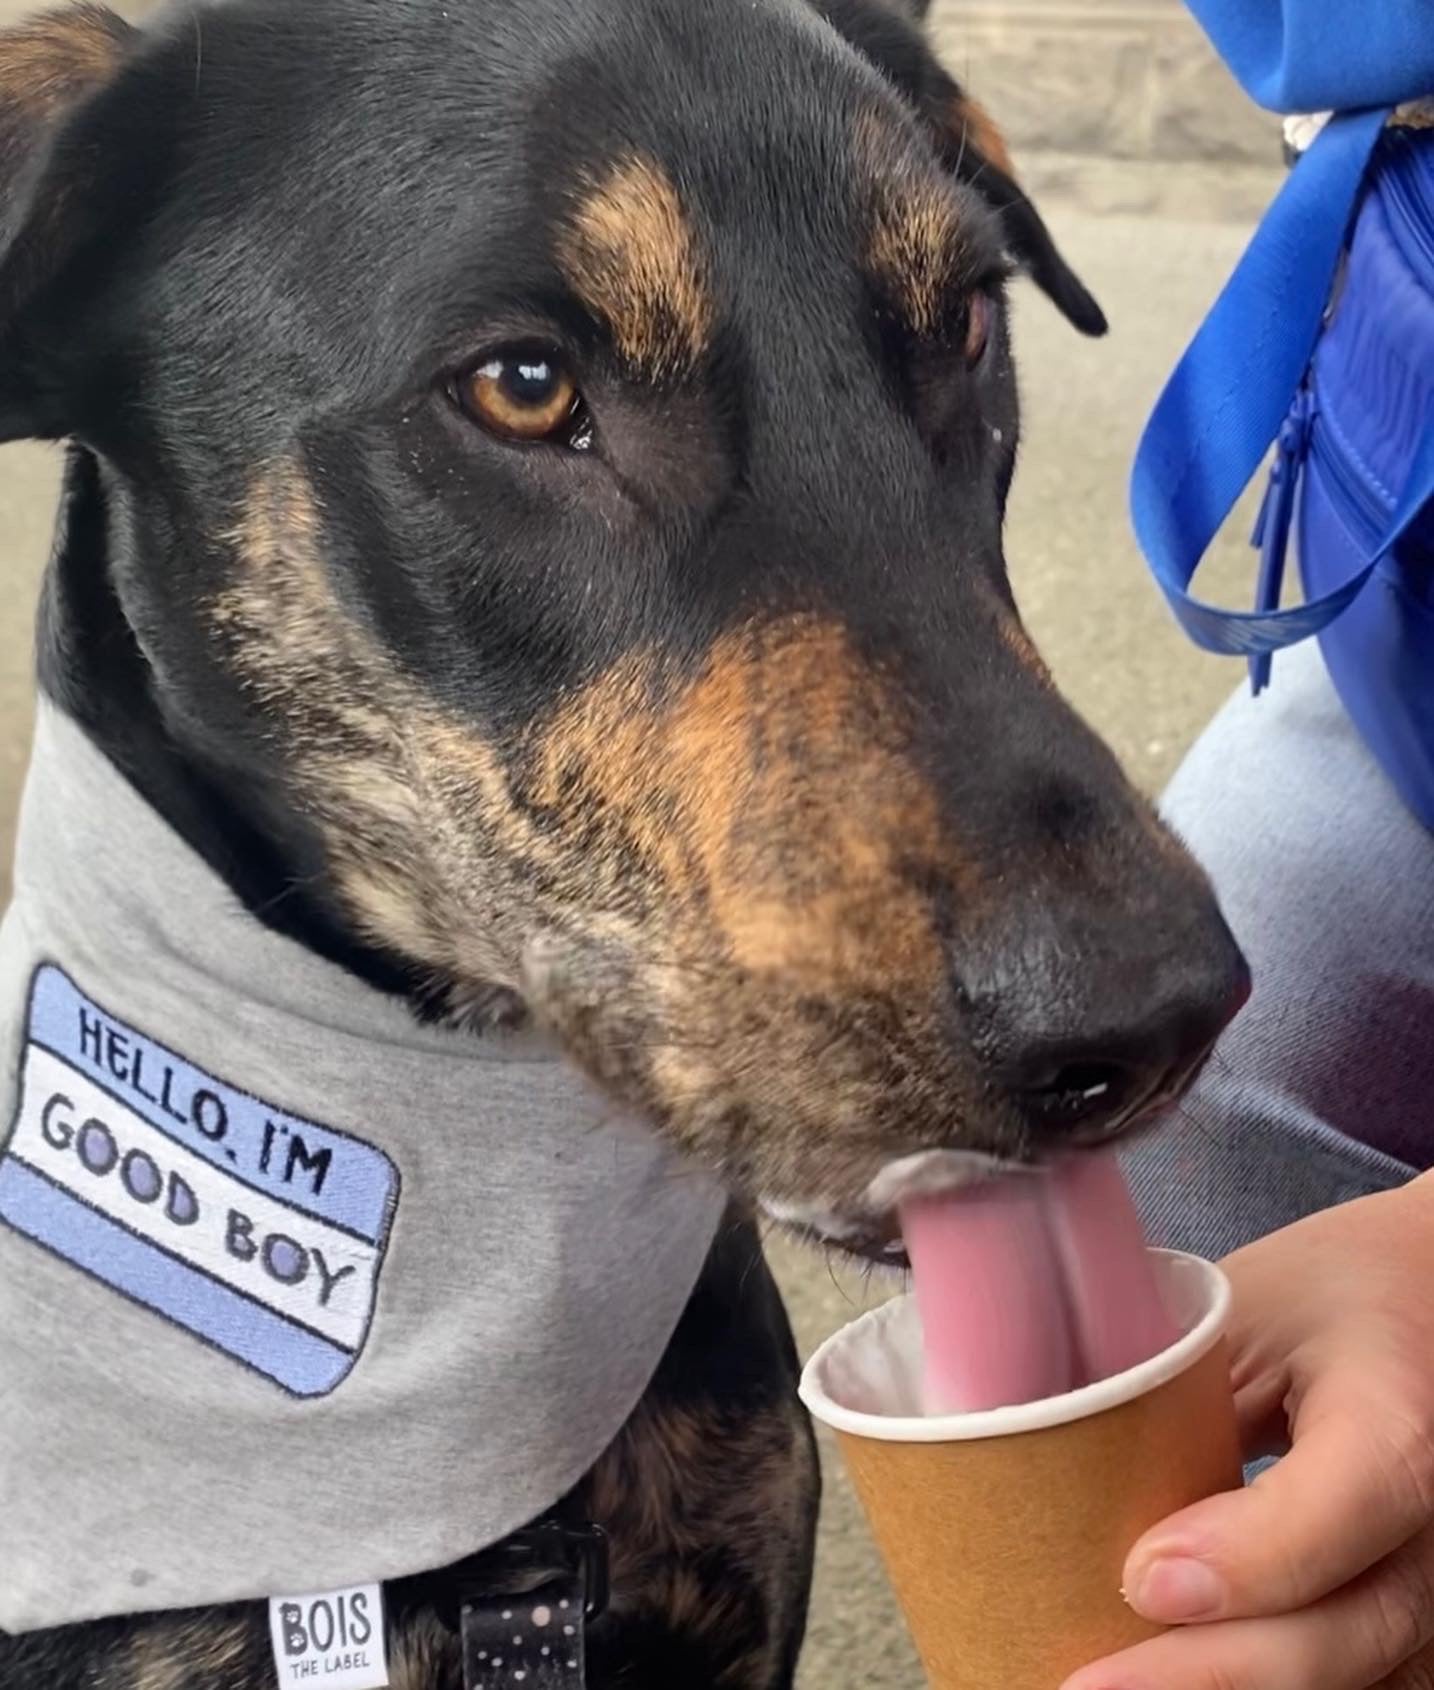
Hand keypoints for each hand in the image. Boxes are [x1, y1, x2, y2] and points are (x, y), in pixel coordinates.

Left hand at [1060, 1174, 1433, 1689]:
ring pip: (1366, 1675)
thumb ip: (1178, 1402)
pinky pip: (1372, 1680)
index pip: (1341, 1505)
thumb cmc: (1332, 1294)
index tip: (1139, 1577)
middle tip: (1088, 1684)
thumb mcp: (1248, 1312)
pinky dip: (1277, 1685)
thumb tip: (1056, 1492)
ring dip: (1238, 1689)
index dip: (1244, 1558)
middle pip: (1353, 1625)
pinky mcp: (1433, 1615)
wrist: (1428, 1299)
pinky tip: (1182, 1682)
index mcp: (1400, 1409)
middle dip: (1213, 1669)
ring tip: (1118, 1688)